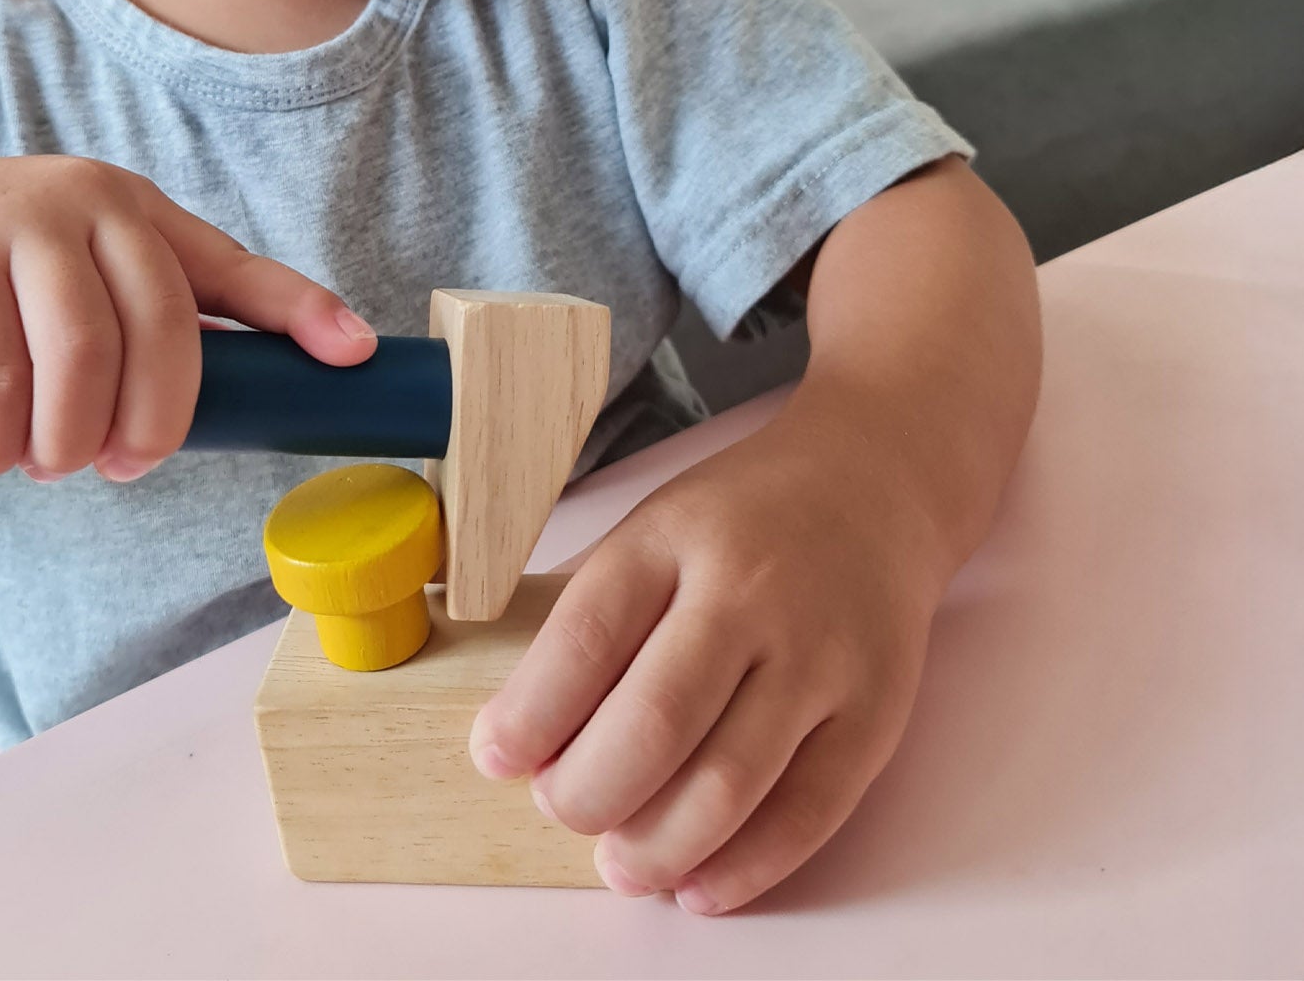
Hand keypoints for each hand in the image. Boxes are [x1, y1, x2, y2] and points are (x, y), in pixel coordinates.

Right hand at [0, 142, 374, 485]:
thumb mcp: (68, 276)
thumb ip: (127, 326)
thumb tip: (185, 427)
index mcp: (137, 212)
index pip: (235, 265)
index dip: (301, 308)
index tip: (356, 352)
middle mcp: (91, 204)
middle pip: (165, 326)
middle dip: (157, 420)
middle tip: (127, 468)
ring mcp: (19, 223)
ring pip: (82, 356)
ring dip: (70, 438)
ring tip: (43, 466)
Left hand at [467, 405, 949, 912]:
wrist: (871, 486)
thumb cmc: (741, 520)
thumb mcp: (652, 527)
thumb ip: (594, 613)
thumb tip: (521, 727)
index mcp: (674, 537)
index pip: (586, 636)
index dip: (530, 714)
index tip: (496, 755)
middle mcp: (750, 593)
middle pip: (655, 721)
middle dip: (587, 791)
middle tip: (561, 808)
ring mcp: (820, 656)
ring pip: (729, 783)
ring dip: (658, 844)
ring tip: (619, 861)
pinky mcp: (874, 712)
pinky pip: (807, 813)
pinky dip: (744, 867)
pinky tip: (697, 883)